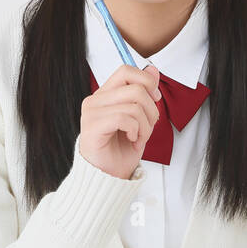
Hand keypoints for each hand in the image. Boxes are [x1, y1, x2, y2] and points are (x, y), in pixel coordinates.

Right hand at [79, 62, 161, 179]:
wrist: (108, 177)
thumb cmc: (121, 150)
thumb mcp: (140, 118)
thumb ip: (144, 93)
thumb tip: (153, 70)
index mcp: (105, 95)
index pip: (126, 71)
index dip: (147, 82)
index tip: (154, 100)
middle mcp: (95, 100)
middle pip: (136, 88)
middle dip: (151, 110)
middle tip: (148, 128)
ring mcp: (91, 113)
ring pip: (134, 105)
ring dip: (145, 127)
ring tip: (139, 139)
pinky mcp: (92, 127)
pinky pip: (124, 118)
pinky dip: (136, 132)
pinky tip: (132, 141)